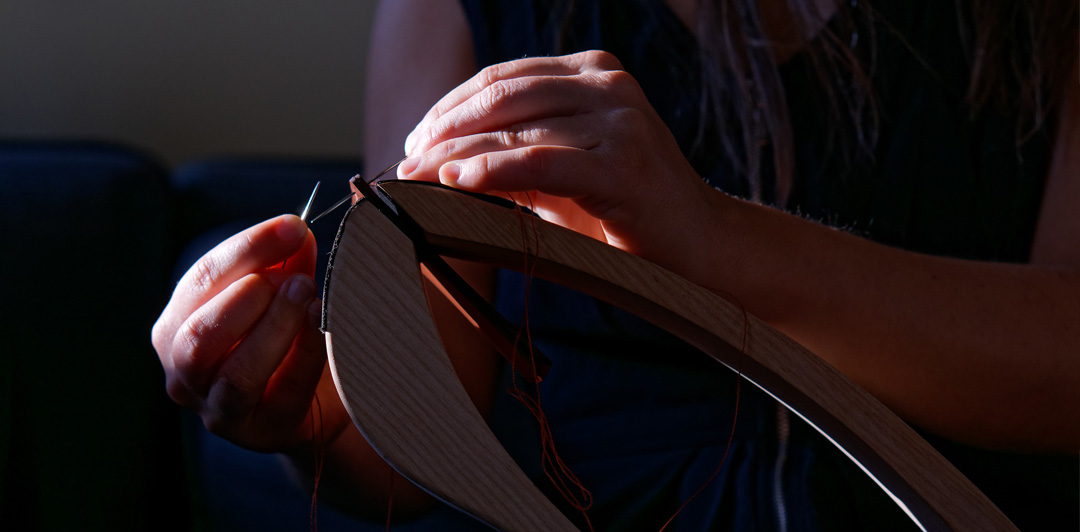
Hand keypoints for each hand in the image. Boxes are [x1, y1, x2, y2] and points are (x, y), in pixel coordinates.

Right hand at [151, 215, 350, 452]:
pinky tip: (321, 327)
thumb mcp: (281, 292)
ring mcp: (217, 409)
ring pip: (235, 373)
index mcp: (177, 326)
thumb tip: (297, 230)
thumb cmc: (288, 336)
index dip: (248, 249)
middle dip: (252, 293)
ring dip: (274, 326)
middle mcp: (184, 373)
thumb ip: (286, 261)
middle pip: (201, 332)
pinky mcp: (260, 432)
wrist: (318, 400)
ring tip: (308, 294)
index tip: (293, 226)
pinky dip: (304, 355)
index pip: (201, 280)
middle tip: (299, 274)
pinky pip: (281, 393)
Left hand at [396, 50, 719, 270]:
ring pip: (516, 128)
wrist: (699, 247)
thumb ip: (515, 155)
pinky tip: (456, 182)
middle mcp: (608, 84)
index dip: (450, 106)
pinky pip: (540, 162)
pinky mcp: (623, 165)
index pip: (503, 78)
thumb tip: (442, 160)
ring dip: (455, 152)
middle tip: (407, 161)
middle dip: (444, 128)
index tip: (416, 139)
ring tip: (418, 175)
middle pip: (502, 96)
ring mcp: (619, 121)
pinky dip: (491, 171)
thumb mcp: (564, 173)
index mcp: (594, 72)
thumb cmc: (625, 211)